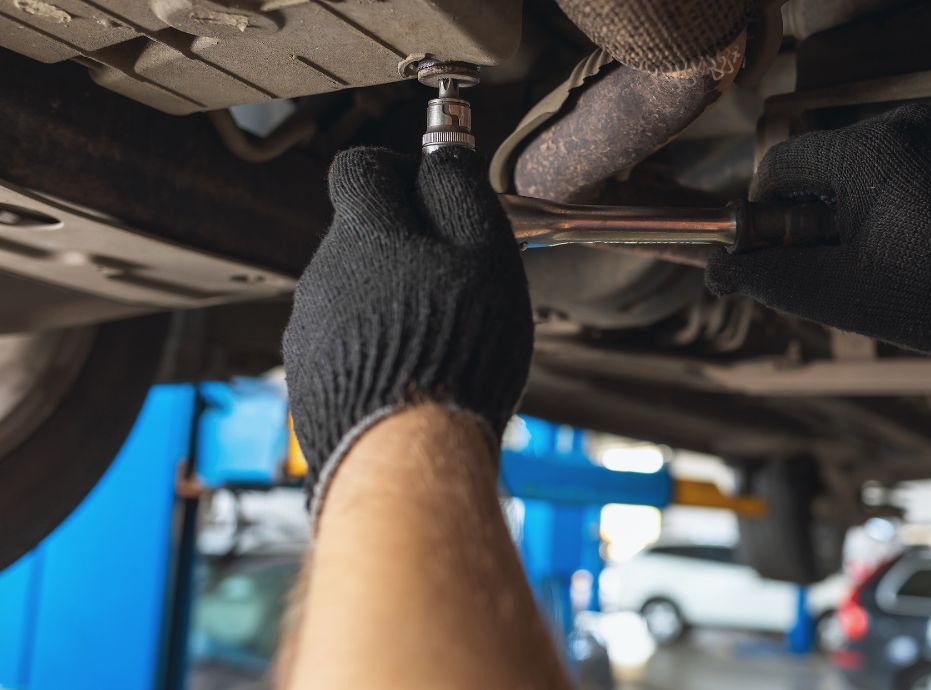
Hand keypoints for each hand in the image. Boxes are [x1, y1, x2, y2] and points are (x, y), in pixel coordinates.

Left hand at [283, 147, 532, 512]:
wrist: (406, 456)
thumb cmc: (456, 355)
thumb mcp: (484, 257)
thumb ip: (461, 194)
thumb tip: (444, 155)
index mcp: (365, 234)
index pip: (361, 167)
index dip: (399, 171)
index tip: (432, 193)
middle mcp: (324, 274)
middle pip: (359, 233)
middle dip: (403, 243)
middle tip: (454, 278)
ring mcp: (311, 327)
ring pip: (352, 288)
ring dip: (390, 298)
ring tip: (439, 337)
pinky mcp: (309, 376)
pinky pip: (344, 340)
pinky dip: (375, 344)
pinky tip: (411, 371)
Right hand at [706, 105, 930, 387]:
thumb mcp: (837, 294)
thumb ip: (766, 278)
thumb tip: (716, 269)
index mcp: (871, 151)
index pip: (785, 163)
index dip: (768, 208)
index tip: (777, 243)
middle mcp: (910, 123)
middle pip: (826, 161)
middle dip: (819, 207)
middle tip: (838, 257)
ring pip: (867, 160)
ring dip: (858, 200)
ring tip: (882, 251)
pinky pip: (910, 157)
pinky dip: (897, 190)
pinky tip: (913, 234)